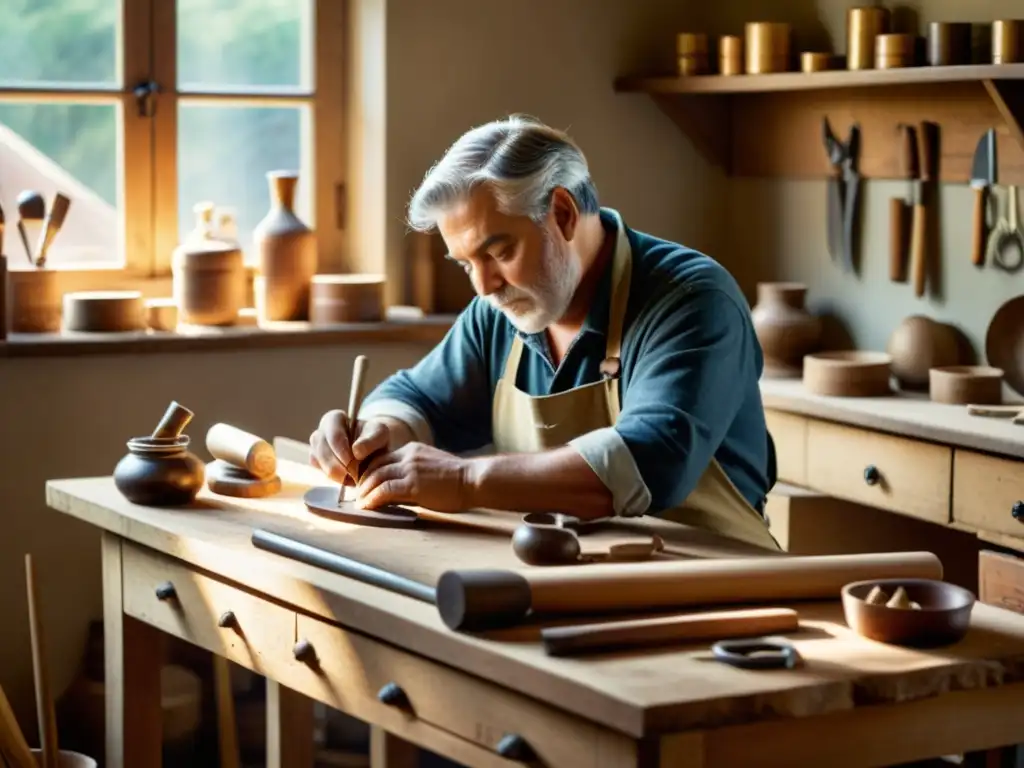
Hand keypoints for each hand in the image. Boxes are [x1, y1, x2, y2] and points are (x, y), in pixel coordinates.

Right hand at [309, 409, 390, 485]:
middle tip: (353, 476)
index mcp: (334, 418)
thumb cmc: (375, 438)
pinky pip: (318, 469)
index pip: (333, 435)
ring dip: (334, 473)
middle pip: (322, 449)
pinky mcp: (316, 460)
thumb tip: (356, 451)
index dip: (341, 451)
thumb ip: (371, 440)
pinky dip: (332, 476)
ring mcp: (316, 446)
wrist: (373, 451)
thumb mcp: (380, 434)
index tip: (352, 464)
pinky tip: (347, 478)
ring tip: (352, 478)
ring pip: (317, 460)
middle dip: (336, 465)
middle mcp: (321, 431)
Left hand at [355, 442, 470, 511]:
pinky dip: (372, 499)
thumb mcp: (431, 470)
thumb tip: (394, 494)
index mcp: (413, 450)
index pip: (382, 458)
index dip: (369, 472)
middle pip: (374, 465)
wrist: (474, 480)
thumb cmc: (458, 480)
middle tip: (358, 496)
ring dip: (364, 492)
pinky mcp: (413, 484)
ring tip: (360, 504)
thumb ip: (412, 476)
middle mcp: (408, 455)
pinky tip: (367, 507)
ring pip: (376, 476)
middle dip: (362, 481)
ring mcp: (410, 469)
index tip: (365, 485)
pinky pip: (385, 490)